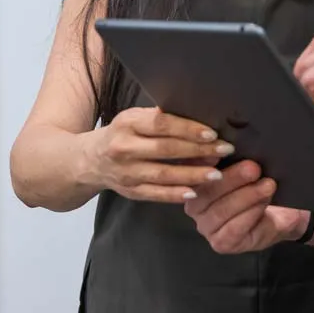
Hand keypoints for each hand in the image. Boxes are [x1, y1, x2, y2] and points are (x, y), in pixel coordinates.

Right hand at [84, 107, 234, 202]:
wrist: (88, 160)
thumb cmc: (122, 133)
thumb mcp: (134, 118)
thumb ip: (159, 118)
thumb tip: (199, 118)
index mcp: (128, 123)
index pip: (161, 124)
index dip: (188, 128)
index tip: (212, 132)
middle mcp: (124, 148)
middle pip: (166, 149)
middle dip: (199, 150)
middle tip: (225, 150)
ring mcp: (126, 172)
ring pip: (163, 174)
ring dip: (193, 174)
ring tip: (217, 174)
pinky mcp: (129, 191)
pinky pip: (155, 194)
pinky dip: (175, 194)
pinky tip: (194, 192)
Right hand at [184, 160, 305, 253]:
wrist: (282, 212)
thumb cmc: (258, 182)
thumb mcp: (245, 164)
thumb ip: (231, 154)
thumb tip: (227, 135)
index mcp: (193, 181)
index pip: (191, 169)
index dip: (203, 160)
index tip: (220, 148)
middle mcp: (194, 205)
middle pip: (205, 192)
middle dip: (231, 179)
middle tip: (253, 167)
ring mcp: (206, 226)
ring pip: (220, 211)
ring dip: (246, 196)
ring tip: (267, 185)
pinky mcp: (221, 243)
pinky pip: (233, 229)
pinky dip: (250, 213)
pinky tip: (264, 202)